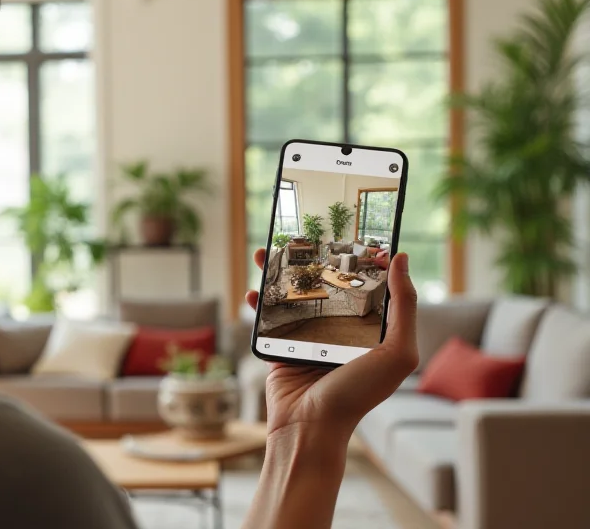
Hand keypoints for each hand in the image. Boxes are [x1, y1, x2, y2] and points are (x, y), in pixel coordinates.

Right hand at [246, 249, 417, 439]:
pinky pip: (268, 318)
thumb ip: (404, 306)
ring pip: (292, 295)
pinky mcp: (280, 346)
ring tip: (268, 251)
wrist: (310, 428)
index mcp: (368, 329)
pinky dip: (259, 302)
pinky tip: (254, 289)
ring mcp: (307, 337)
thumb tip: (401, 259)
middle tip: (301, 235)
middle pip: (324, 284)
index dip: (356, 257)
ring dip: (279, 273)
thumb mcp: (397, 351)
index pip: (364, 284)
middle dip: (312, 259)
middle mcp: (338, 330)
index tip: (348, 231)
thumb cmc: (357, 394)